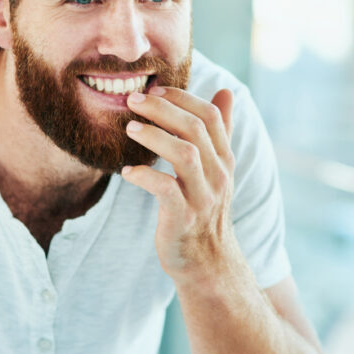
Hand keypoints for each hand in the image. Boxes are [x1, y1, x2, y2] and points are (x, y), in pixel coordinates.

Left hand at [121, 86, 244, 285]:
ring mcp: (202, 197)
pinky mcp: (183, 218)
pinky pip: (165, 190)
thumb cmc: (204, 209)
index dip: (182, 98)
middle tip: (133, 101)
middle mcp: (218, 175)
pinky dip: (145, 176)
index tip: (154, 90)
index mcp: (224, 159)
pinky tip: (127, 172)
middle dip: (162, 109)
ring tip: (129, 128)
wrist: (207, 263)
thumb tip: (226, 91)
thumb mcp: (217, 169)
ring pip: (184, 154)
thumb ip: (220, 131)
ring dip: (154, 137)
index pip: (210, 116)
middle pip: (195, 129)